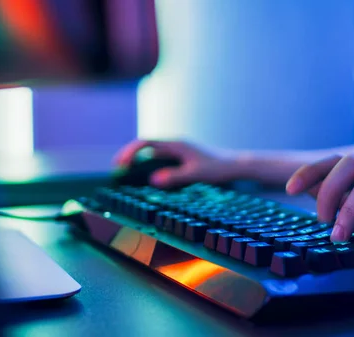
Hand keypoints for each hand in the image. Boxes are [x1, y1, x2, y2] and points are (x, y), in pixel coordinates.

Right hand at [114, 139, 236, 187]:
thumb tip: (153, 181)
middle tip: (117, 170)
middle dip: (130, 156)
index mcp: (177, 144)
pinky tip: (147, 180)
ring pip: (153, 155)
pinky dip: (151, 168)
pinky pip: (161, 161)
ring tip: (126, 175)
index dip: (130, 152)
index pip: (146, 143)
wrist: (236, 166)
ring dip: (139, 163)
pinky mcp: (183, 159)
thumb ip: (175, 177)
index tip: (121, 164)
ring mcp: (179, 152)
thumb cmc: (218, 168)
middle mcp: (176, 145)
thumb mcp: (196, 174)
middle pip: (146, 147)